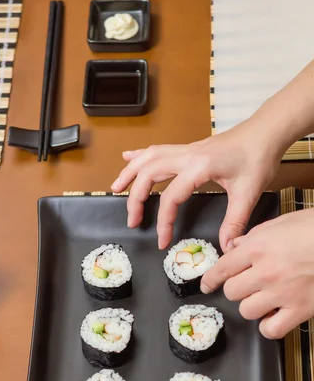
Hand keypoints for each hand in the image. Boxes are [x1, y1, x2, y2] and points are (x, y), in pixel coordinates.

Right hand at [111, 120, 281, 251]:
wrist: (265, 131)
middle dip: (136, 198)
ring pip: (148, 158)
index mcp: (200, 166)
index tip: (163, 240)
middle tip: (132, 220)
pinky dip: (139, 154)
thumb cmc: (258, 157)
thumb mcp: (248, 193)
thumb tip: (227, 248)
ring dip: (129, 173)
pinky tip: (127, 157)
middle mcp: (187, 155)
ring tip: (115, 189)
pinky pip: (157, 150)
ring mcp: (186, 149)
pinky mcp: (188, 148)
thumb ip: (235, 222)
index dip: (163, 221)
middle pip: (149, 174)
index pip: (171, 197)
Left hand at [201, 209, 313, 338]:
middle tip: (248, 284)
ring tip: (265, 298)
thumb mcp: (281, 223)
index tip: (206, 284)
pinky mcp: (299, 310)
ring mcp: (282, 293)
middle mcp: (265, 272)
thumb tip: (234, 247)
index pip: (223, 267)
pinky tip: (275, 316)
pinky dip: (269, 326)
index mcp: (258, 248)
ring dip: (252, 305)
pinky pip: (270, 329)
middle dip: (236, 288)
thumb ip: (254, 236)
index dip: (210, 278)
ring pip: (247, 310)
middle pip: (231, 291)